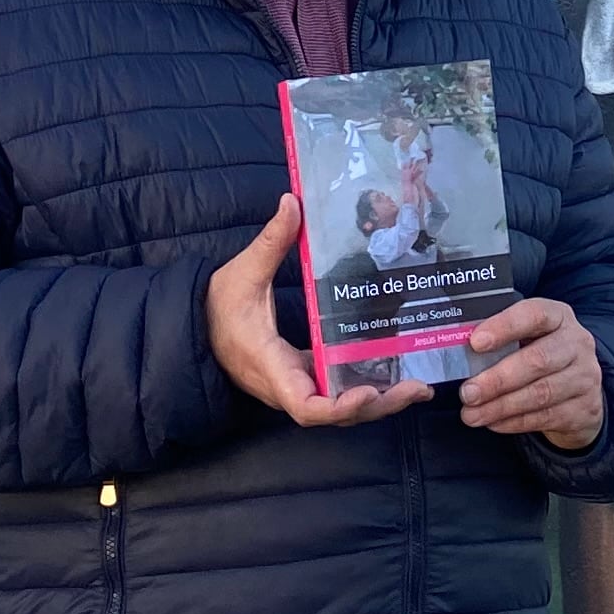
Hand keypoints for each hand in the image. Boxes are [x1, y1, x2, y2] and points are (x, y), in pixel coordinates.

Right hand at [207, 199, 433, 428]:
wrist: (195, 325)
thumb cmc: (215, 305)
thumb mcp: (242, 272)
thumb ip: (270, 241)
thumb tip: (292, 201)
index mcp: (271, 366)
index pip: (305, 406)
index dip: (338, 407)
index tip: (368, 392)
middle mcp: (286, 383)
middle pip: (336, 413)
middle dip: (377, 405)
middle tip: (418, 388)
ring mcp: (295, 383)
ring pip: (339, 406)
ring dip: (379, 401)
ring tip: (419, 387)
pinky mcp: (302, 374)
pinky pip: (336, 390)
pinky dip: (365, 388)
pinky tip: (397, 374)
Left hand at [457, 294, 606, 451]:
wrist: (580, 391)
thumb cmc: (540, 356)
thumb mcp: (528, 338)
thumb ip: (501, 340)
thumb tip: (456, 349)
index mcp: (559, 317)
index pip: (534, 314)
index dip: (504, 327)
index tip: (475, 342)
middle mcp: (577, 344)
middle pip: (538, 360)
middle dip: (497, 379)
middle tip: (467, 393)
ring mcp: (585, 377)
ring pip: (540, 393)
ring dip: (500, 406)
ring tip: (471, 414)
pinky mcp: (584, 409)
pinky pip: (545, 417)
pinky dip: (514, 422)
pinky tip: (492, 423)